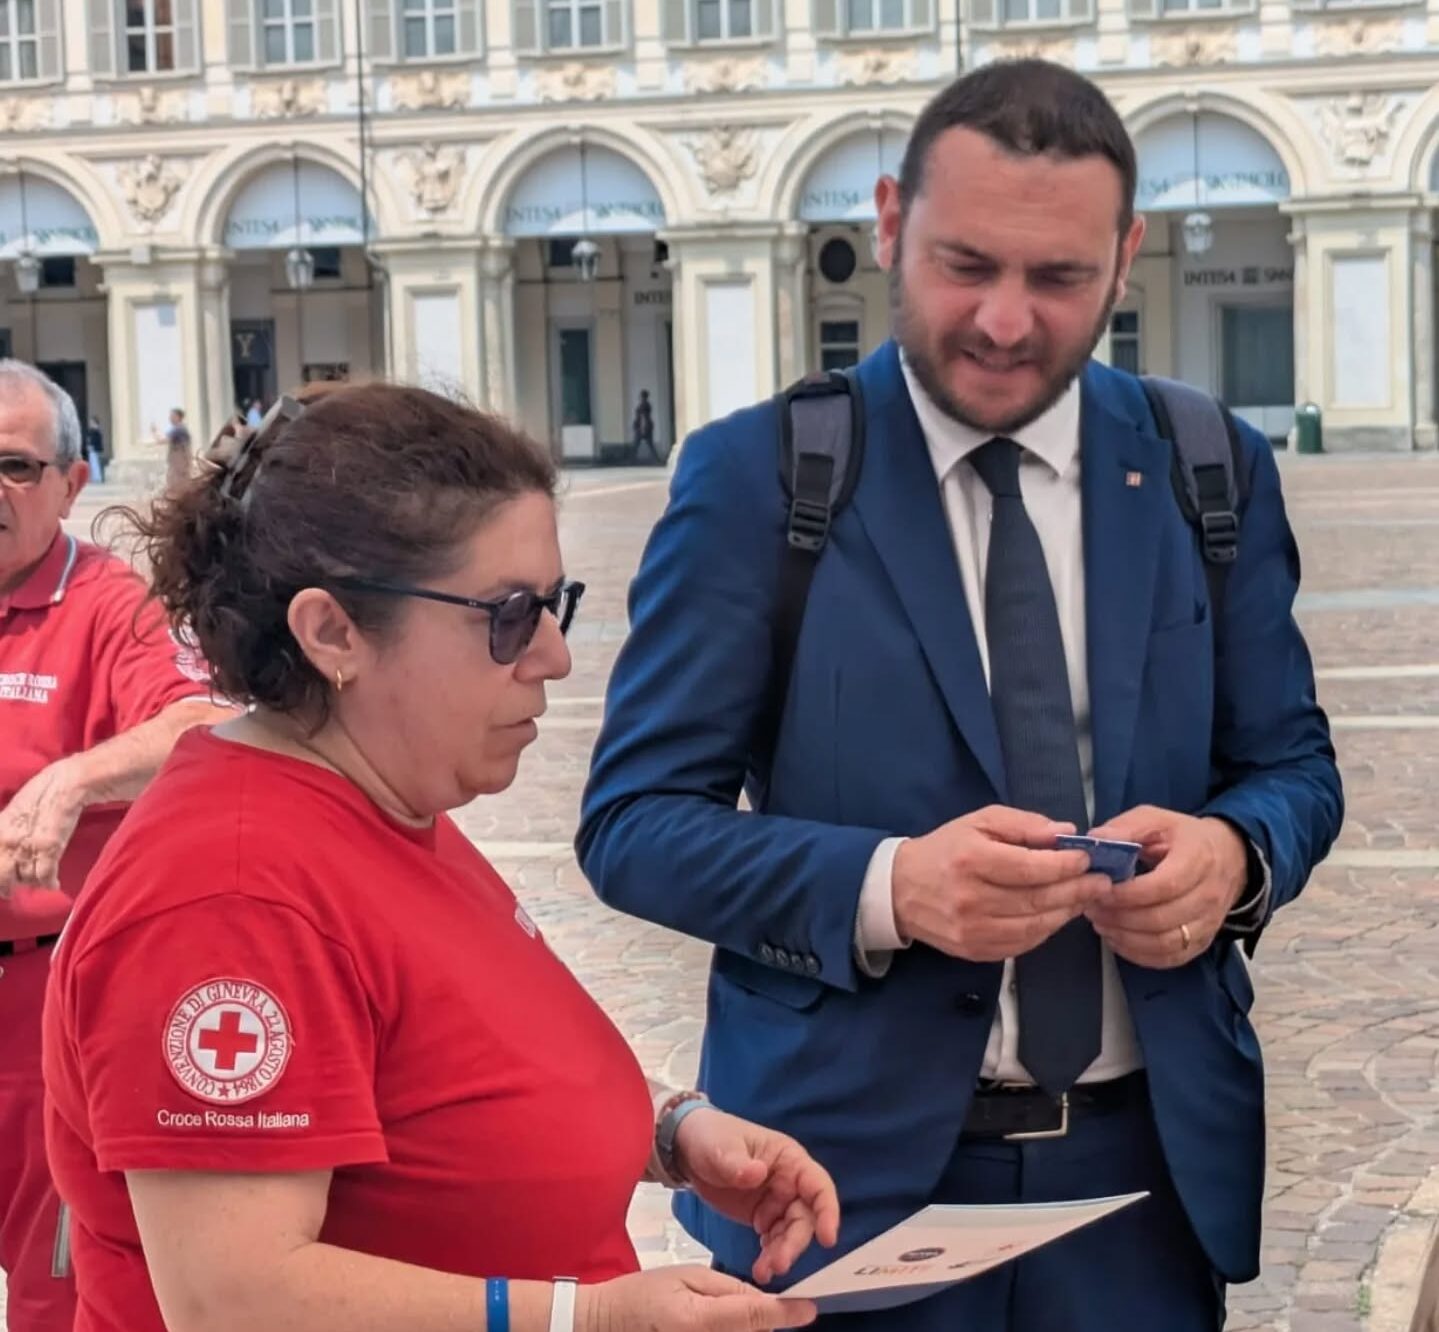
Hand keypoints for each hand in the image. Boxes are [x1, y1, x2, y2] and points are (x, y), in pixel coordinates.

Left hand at [0, 759, 86, 898]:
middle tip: (10, 890)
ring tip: (36, 881)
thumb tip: (5, 846)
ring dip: (31, 883)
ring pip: (24, 878)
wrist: (68, 782)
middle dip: (6, 886)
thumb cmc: (43, 791)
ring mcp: (28, 846)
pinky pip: (44, 876)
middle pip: (2, 875)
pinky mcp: (49, 848)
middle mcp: (8, 840)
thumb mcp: (14, 809)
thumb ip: (6, 829)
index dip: (0, 873)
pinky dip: (49, 883)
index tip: (2, 880)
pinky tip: (53, 884)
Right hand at [579, 1265, 816, 1331]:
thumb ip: (727, 1288)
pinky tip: (725, 1320)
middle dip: (766, 1319)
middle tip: (773, 1303)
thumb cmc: (643, 1295)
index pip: (756, 1316)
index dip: (786, 1313)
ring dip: (750, 1326)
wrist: (609, 1324)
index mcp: (701, 1320)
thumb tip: (762, 1298)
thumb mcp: (685, 1274)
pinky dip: (736, 1330)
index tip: (810, 1307)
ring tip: (724, 1307)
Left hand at [674, 1107, 839, 1284]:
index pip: (818, 1185)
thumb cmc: (712, 1137)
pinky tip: (759, 1269)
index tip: (828, 1239)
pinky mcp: (762, 1218)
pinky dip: (769, 1256)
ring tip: (764, 1272)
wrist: (686, 1150)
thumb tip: (758, 1173)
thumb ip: (738, 1163)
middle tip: (779, 1263)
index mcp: (788, 1159)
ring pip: (790, 1233)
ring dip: (782, 1253)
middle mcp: (789, 1182)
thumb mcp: (721, 1147)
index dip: (828, 1211)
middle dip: (795, 1242)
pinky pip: (773, 1240)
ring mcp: (776, 1202)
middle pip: (805, 1217)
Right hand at [891, 806, 1112, 961]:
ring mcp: (973, 930)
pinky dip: (1046, 930)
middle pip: (1037, 899)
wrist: (901, 890)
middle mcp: (971, 899)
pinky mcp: (975, 951)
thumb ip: (1023, 824)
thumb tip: (1065, 834)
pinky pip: (1023, 944)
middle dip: (1077, 890)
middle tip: (1102, 882)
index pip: (1030, 868)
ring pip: (1035, 926)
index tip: (1088, 859)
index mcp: (971, 861)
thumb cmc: (946, 849)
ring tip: (1086, 898)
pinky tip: (1058, 915)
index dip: (1065, 865)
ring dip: (1067, 912)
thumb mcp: (979, 822)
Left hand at [1085, 807, 1249, 968]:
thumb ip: (1126, 828)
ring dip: (1126, 938)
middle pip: (1162, 919)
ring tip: (1101, 924)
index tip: (1100, 891)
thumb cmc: (1184, 837)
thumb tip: (1096, 840)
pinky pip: (1170, 958)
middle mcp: (1208, 895)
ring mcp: (1209, 923)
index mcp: (1197, 860)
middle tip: (1093, 909)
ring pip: (1165, 944)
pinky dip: (1140, 954)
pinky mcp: (1202, 941)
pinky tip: (1118, 939)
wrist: (1228, 857)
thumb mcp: (1155, 819)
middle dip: (1120, 918)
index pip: (1164, 886)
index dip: (1128, 894)